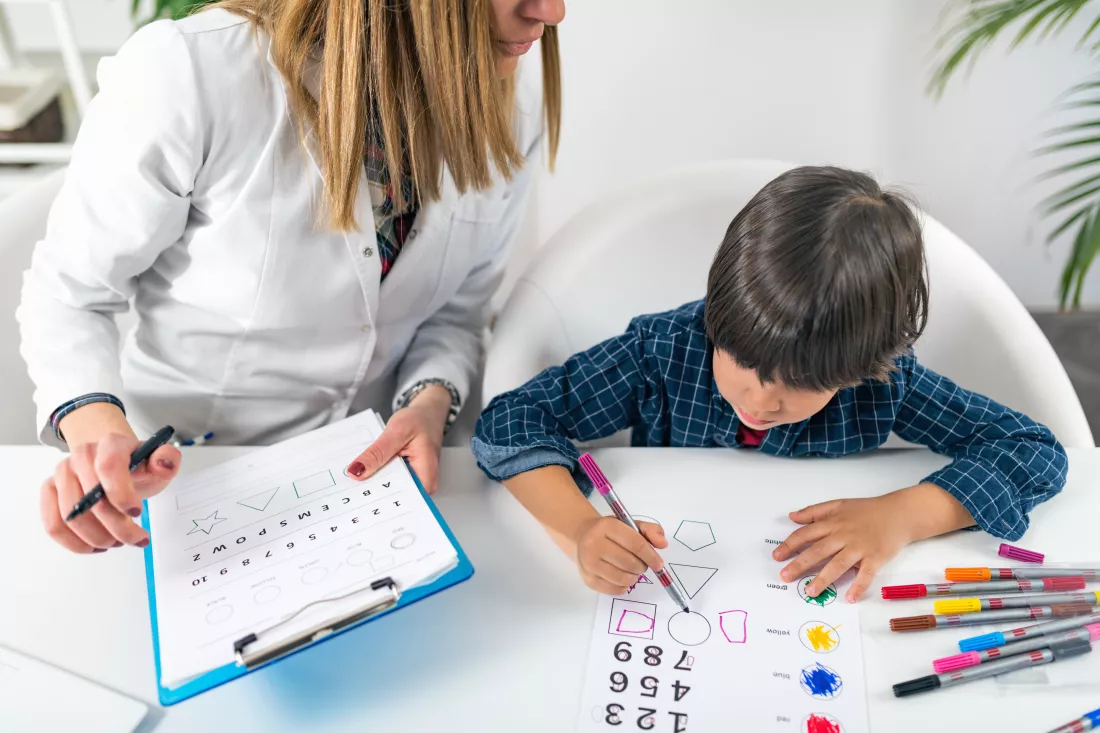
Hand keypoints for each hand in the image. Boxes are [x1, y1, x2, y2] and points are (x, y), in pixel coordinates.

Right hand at [41, 432, 180, 553]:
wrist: (114, 464)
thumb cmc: (136, 467)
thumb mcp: (157, 462)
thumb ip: (167, 459)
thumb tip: (164, 463)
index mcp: (110, 444)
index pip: (109, 467)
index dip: (121, 494)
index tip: (137, 513)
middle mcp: (81, 455)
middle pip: (92, 500)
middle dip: (117, 527)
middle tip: (137, 538)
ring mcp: (61, 473)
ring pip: (72, 517)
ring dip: (98, 538)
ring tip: (118, 541)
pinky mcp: (49, 491)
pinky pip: (53, 525)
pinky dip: (75, 543)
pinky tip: (97, 546)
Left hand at [345, 385, 450, 492]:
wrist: (427, 414)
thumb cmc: (419, 420)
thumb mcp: (396, 431)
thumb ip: (377, 453)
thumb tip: (356, 471)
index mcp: (425, 475)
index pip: (402, 500)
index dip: (378, 501)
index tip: (356, 496)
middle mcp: (423, 484)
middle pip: (394, 499)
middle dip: (370, 493)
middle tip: (349, 486)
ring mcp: (415, 482)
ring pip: (389, 491)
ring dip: (372, 485)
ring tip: (354, 478)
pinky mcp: (406, 477)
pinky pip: (389, 482)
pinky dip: (376, 476)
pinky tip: (364, 471)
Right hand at [575, 516, 667, 594]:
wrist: (583, 536)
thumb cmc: (611, 531)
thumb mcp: (630, 524)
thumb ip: (651, 531)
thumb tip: (663, 544)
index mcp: (607, 527)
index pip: (635, 544)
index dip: (651, 556)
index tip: (659, 564)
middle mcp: (594, 544)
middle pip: (630, 563)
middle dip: (642, 566)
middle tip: (642, 564)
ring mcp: (589, 563)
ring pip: (623, 578)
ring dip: (634, 577)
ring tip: (632, 570)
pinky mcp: (588, 579)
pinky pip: (615, 590)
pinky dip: (624, 586)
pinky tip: (622, 577)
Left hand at [771, 484, 975, 600]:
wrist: (899, 513)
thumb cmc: (868, 510)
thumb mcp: (839, 504)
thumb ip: (814, 511)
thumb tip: (792, 516)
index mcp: (833, 523)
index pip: (806, 534)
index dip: (790, 545)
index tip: (777, 556)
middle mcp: (844, 535)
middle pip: (818, 551)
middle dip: (799, 564)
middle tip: (785, 576)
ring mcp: (860, 547)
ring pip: (838, 564)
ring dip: (823, 579)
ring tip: (810, 591)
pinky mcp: (876, 558)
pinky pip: (866, 574)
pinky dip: (858, 586)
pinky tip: (849, 598)